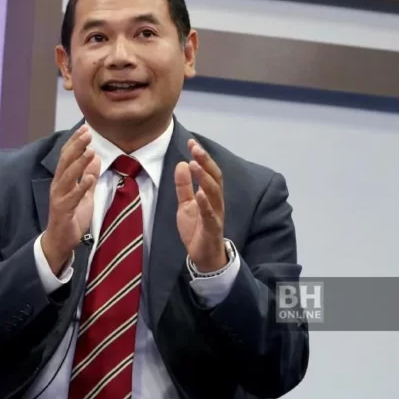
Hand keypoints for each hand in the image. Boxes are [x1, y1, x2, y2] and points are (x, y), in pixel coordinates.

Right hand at [42, 125, 100, 274]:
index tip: (85, 128)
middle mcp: (58, 186)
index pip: (67, 156)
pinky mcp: (62, 211)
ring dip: (79, 163)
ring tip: (90, 150)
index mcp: (62, 180)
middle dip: (76, 146)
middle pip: (65, 162)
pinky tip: (90, 178)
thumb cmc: (71, 218)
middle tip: (87, 132)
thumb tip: (95, 157)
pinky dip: (81, 187)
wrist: (59, 242)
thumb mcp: (84, 194)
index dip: (75, 142)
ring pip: (67, 176)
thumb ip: (87, 176)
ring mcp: (59, 198)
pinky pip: (72, 197)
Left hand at [174, 140, 227, 272]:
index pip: (208, 171)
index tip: (191, 142)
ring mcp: (215, 214)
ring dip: (205, 177)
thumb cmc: (196, 229)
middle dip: (205, 161)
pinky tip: (199, 193)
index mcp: (210, 195)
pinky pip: (210, 215)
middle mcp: (216, 202)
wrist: (203, 256)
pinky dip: (205, 203)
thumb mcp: (185, 204)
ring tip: (195, 163)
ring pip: (214, 192)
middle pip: (214, 177)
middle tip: (195, 147)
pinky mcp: (212, 229)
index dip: (202, 156)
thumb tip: (182, 163)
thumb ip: (184, 186)